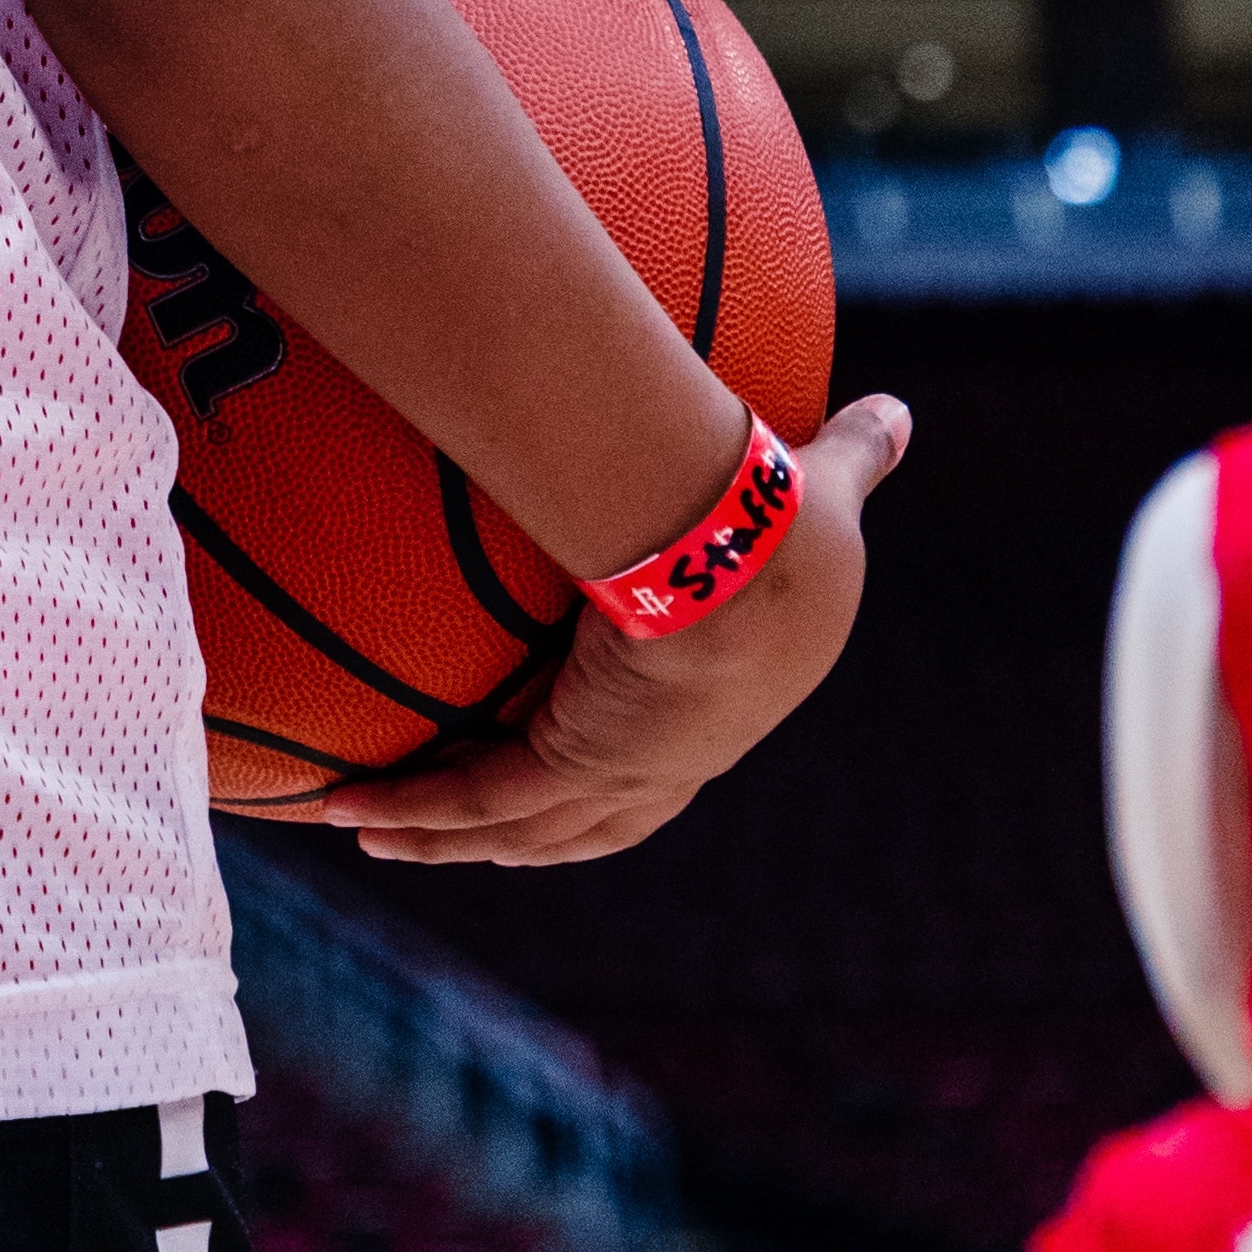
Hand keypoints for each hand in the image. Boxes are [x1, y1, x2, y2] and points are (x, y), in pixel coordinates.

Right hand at [314, 394, 910, 865]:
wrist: (748, 571)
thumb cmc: (794, 527)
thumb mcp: (823, 489)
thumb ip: (856, 453)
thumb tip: (900, 409)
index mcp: (721, 710)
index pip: (657, 769)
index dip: (618, 784)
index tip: (575, 779)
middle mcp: (671, 761)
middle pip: (581, 829)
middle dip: (519, 841)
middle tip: (452, 842)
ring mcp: (618, 772)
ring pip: (519, 830)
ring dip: (443, 841)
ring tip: (373, 839)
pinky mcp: (570, 760)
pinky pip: (475, 801)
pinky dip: (415, 813)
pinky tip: (351, 815)